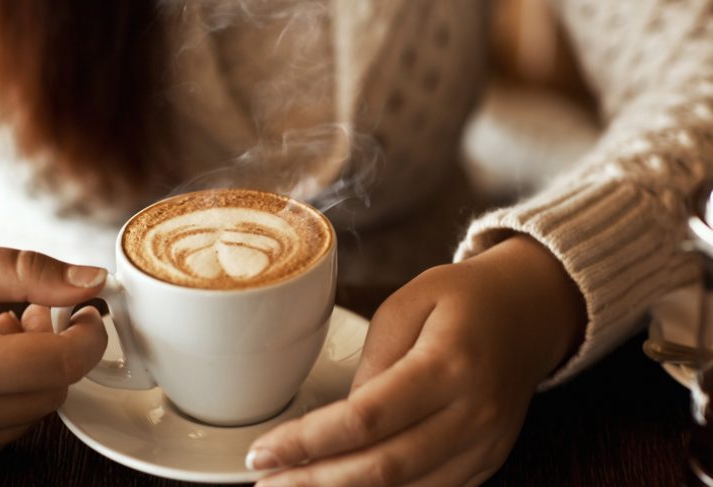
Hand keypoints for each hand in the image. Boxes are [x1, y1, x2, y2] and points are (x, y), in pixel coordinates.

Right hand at [0, 245, 108, 474]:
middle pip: (53, 390)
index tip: (89, 309)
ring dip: (29, 376)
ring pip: (31, 414)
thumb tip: (93, 281)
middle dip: (57, 350)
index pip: (63, 362)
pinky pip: (2, 433)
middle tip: (28, 312)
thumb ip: (28, 272)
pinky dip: (3, 401)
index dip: (91, 334)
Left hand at [247, 235, 586, 485]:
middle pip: (383, 468)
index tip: (262, 450)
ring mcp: (485, 447)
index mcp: (449, 364)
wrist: (530, 312)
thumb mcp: (405, 305)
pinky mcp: (487, 463)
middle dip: (314, 481)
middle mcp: (473, 415)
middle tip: (264, 480)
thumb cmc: (461, 299)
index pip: (366, 419)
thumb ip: (370, 366)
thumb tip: (335, 427)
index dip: (307, 442)